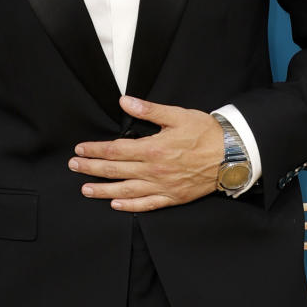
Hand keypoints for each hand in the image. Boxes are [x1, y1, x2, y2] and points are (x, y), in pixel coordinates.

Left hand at [69, 96, 224, 211]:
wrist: (232, 154)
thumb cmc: (206, 133)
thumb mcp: (177, 115)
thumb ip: (148, 110)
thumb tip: (124, 101)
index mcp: (153, 149)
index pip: (116, 150)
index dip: (95, 150)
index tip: (80, 149)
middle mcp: (154, 171)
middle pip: (115, 170)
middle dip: (92, 168)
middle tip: (74, 167)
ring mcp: (163, 186)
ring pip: (126, 190)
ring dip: (103, 190)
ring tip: (86, 190)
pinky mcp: (173, 197)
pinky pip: (147, 204)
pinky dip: (130, 206)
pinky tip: (116, 204)